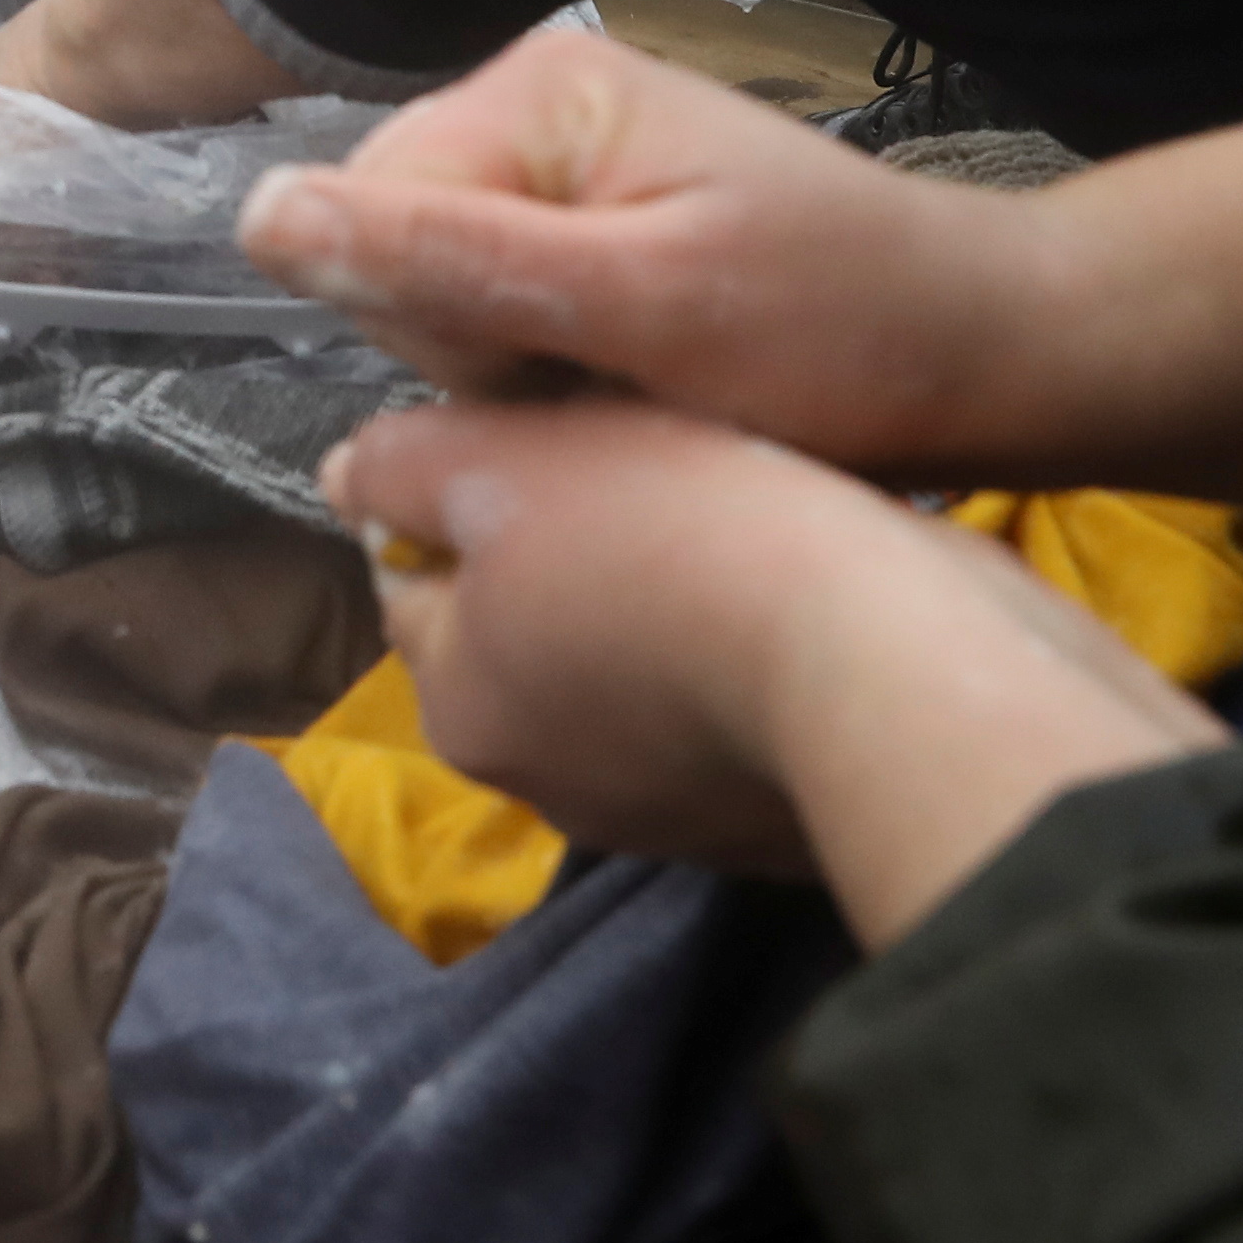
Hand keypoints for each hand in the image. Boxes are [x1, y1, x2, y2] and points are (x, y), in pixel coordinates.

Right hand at [235, 26, 1043, 465]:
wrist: (994, 357)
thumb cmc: (841, 334)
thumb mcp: (644, 307)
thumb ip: (450, 261)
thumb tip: (258, 221)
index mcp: (530, 89)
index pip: (365, 218)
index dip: (445, 328)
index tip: (575, 365)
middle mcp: (528, 104)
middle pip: (393, 259)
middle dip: (486, 350)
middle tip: (622, 379)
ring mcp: (561, 165)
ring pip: (440, 302)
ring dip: (527, 371)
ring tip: (647, 384)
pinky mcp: (590, 226)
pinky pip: (500, 313)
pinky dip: (562, 369)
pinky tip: (646, 381)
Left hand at [332, 399, 1223, 934]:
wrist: (894, 659)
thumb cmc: (680, 544)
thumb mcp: (504, 463)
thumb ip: (403, 466)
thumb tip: (348, 477)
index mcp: (463, 709)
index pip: (414, 580)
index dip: (457, 489)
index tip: (529, 430)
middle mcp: (551, 783)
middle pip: (520, 622)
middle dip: (560, 538)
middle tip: (630, 454)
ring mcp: (676, 812)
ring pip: (632, 656)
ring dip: (660, 586)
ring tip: (722, 503)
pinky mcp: (783, 810)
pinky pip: (735, 699)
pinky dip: (750, 642)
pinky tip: (793, 577)